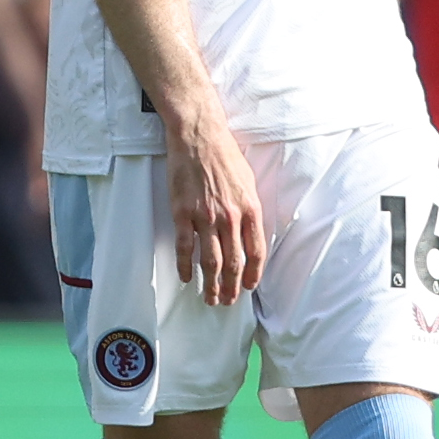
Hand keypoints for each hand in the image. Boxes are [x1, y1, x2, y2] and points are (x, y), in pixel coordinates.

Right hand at [168, 118, 265, 304]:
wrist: (199, 137)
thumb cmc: (225, 156)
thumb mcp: (249, 182)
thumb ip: (251, 210)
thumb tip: (253, 234)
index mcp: (250, 209)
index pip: (255, 252)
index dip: (252, 274)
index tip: (248, 287)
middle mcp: (229, 216)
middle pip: (232, 262)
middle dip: (230, 287)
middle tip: (227, 301)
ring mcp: (204, 216)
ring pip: (209, 261)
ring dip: (210, 284)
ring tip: (209, 298)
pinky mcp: (182, 213)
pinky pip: (185, 247)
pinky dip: (184, 266)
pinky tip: (185, 277)